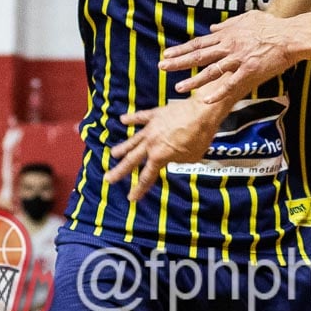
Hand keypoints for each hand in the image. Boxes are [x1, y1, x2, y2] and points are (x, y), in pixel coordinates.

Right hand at [105, 98, 227, 200]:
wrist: (202, 112)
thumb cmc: (200, 137)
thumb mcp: (190, 157)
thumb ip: (177, 159)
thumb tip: (172, 157)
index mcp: (159, 156)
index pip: (146, 177)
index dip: (139, 189)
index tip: (131, 198)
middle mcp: (151, 144)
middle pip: (132, 160)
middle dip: (120, 171)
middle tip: (108, 179)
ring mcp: (151, 128)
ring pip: (133, 140)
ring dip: (122, 148)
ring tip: (113, 153)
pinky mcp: (155, 115)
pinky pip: (141, 117)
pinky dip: (132, 118)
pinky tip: (123, 119)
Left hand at [158, 10, 294, 105]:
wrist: (290, 36)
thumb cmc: (271, 26)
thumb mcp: (247, 18)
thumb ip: (228, 24)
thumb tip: (212, 29)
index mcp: (227, 35)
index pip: (199, 43)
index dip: (181, 49)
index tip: (166, 53)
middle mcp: (229, 47)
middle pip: (199, 55)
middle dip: (178, 62)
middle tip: (161, 67)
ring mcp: (238, 59)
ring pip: (211, 71)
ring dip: (193, 80)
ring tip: (178, 87)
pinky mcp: (250, 71)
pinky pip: (231, 83)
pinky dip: (217, 92)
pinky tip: (205, 100)